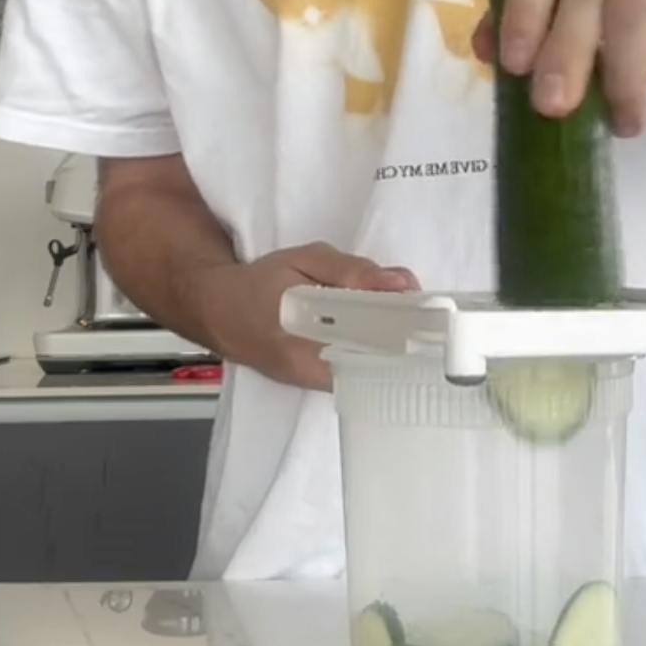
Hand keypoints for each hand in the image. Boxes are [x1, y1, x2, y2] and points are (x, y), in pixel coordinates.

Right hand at [199, 244, 418, 390]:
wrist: (216, 308)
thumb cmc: (258, 283)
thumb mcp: (303, 262)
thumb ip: (351, 272)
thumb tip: (402, 284)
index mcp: (308, 349)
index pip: (372, 358)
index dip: (406, 339)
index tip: (429, 318)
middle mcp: (314, 377)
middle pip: (376, 365)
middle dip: (402, 337)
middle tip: (421, 309)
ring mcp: (315, 384)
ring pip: (368, 368)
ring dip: (390, 342)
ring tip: (406, 315)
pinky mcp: (316, 381)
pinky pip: (355, 368)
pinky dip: (371, 347)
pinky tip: (381, 326)